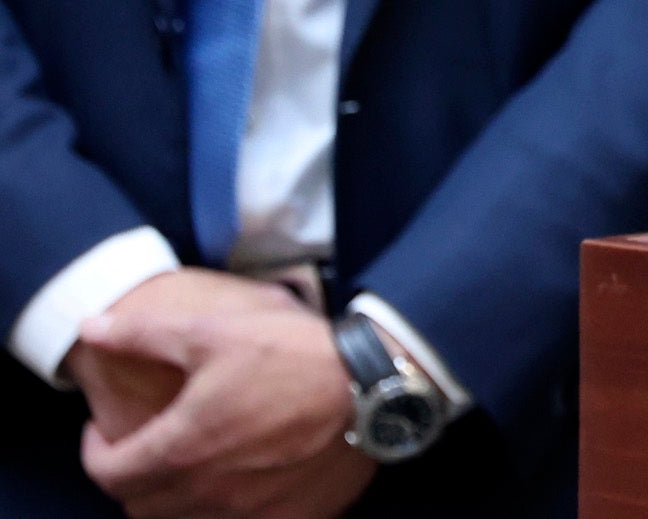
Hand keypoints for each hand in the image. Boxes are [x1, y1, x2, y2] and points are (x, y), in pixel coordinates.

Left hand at [74, 269, 376, 518]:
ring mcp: (249, 512)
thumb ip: (144, 333)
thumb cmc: (294, 354)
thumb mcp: (213, 331)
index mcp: (181, 448)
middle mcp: (208, 491)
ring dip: (172, 498)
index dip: (95, 451)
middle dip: (131, 476)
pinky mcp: (290, 517)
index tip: (105, 431)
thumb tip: (91, 327)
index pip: (107, 473)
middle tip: (146, 445)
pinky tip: (241, 478)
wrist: (376, 382)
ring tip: (189, 463)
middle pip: (139, 505)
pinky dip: (224, 509)